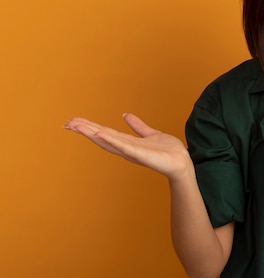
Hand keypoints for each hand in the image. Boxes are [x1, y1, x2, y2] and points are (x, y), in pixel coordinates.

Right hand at [64, 113, 191, 178]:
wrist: (182, 162)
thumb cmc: (168, 151)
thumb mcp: (150, 134)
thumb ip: (138, 126)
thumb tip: (125, 115)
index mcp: (127, 142)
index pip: (105, 133)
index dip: (90, 127)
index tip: (74, 121)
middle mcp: (126, 148)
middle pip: (101, 137)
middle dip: (85, 130)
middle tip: (67, 123)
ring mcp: (132, 152)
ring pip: (108, 141)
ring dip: (92, 133)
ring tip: (77, 126)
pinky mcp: (140, 155)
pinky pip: (124, 147)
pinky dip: (111, 141)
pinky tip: (100, 134)